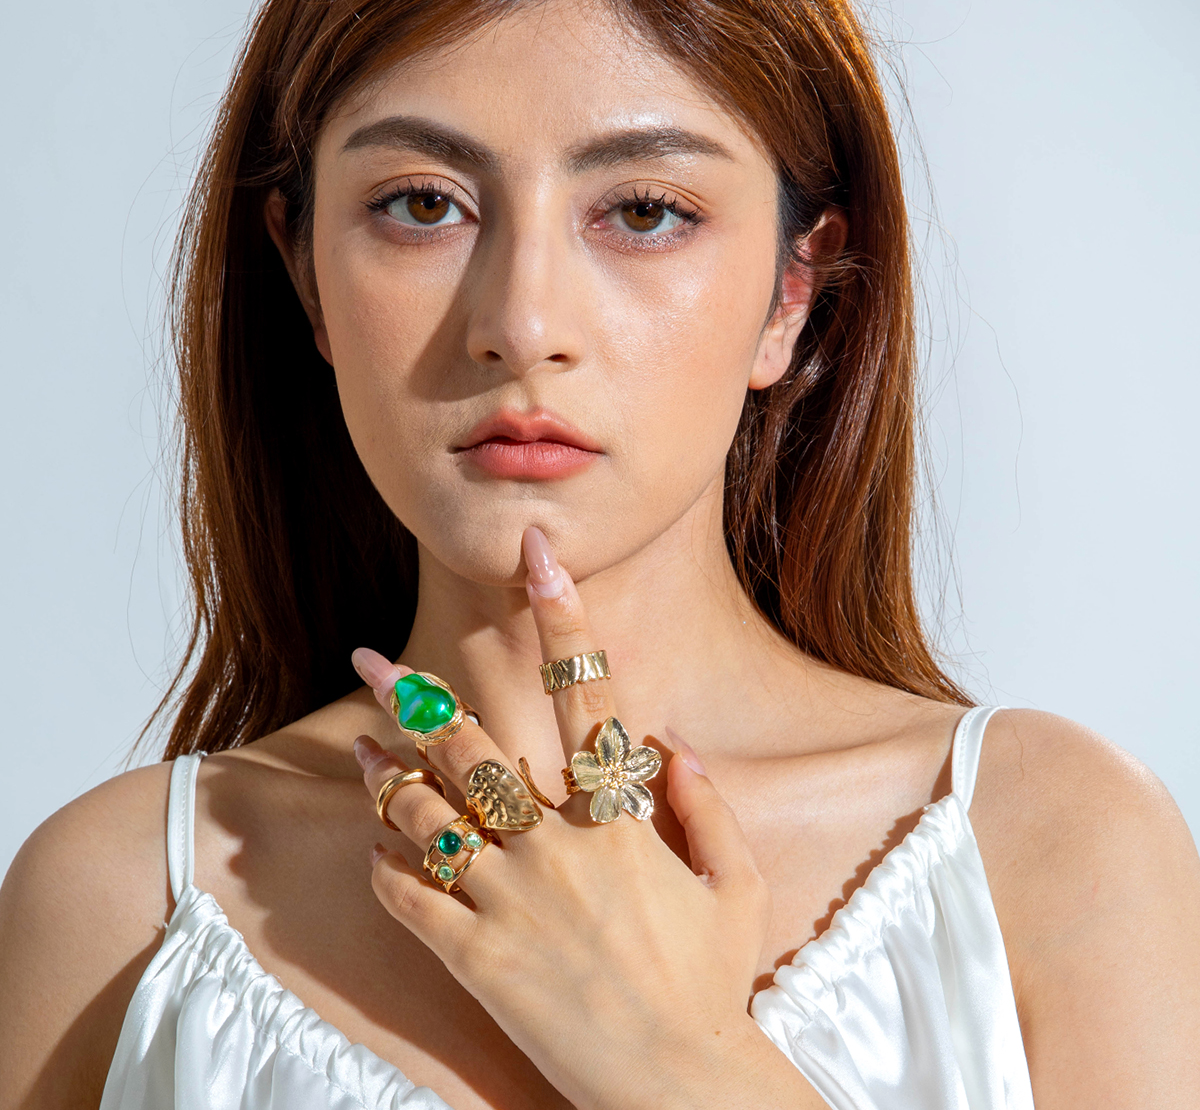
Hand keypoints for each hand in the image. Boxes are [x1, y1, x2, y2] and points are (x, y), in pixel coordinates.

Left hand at [350, 527, 786, 1109]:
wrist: (676, 1085)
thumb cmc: (711, 980)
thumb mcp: (736, 883)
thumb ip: (706, 802)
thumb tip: (669, 738)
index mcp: (620, 819)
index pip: (589, 693)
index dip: (565, 616)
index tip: (539, 556)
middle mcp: (557, 847)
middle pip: (472, 746)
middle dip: (414, 693)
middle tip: (369, 656)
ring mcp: (511, 904)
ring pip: (425, 815)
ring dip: (386, 775)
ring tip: (361, 747)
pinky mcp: (477, 961)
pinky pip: (410, 899)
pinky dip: (386, 864)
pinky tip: (378, 843)